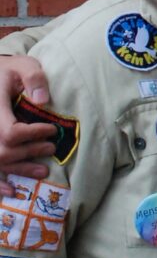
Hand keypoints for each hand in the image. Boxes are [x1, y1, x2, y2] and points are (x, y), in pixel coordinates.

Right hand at [0, 57, 54, 193]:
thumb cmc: (8, 71)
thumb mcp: (24, 65)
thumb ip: (34, 78)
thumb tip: (43, 101)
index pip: (10, 132)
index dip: (32, 135)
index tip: (51, 130)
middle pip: (3, 151)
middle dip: (30, 152)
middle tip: (51, 148)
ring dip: (20, 170)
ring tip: (43, 171)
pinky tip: (11, 191)